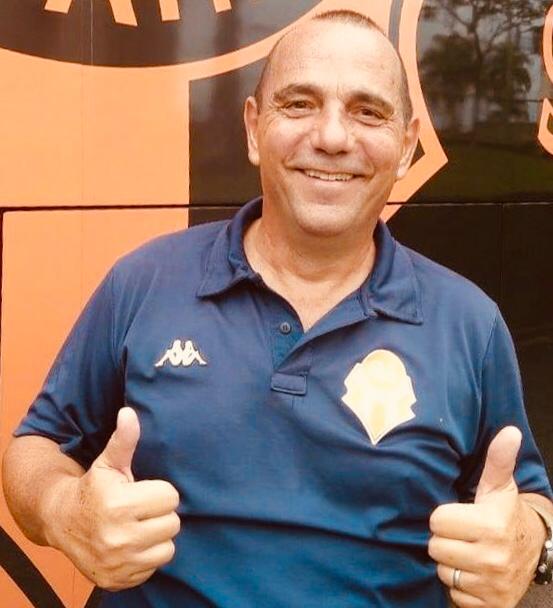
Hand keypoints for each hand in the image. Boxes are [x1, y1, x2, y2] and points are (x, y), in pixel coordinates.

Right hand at [45, 407, 180, 590]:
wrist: (61, 522)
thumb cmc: (94, 488)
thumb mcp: (108, 463)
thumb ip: (124, 440)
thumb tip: (129, 413)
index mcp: (119, 504)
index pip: (170, 496)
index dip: (159, 492)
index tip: (142, 491)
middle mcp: (118, 537)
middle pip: (172, 523)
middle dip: (159, 514)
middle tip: (140, 509)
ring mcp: (119, 562)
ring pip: (168, 547)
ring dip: (157, 537)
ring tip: (138, 526)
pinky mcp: (119, 580)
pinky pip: (154, 567)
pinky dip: (147, 557)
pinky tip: (131, 545)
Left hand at [428, 427, 545, 607]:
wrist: (533, 551)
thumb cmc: (505, 513)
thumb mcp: (500, 486)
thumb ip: (498, 460)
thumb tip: (510, 431)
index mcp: (492, 525)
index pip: (437, 520)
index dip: (444, 516)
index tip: (459, 514)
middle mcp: (494, 557)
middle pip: (435, 547)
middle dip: (444, 539)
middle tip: (461, 534)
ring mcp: (493, 585)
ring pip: (442, 572)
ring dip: (450, 563)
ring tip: (466, 551)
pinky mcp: (492, 606)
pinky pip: (454, 596)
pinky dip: (459, 587)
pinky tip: (471, 573)